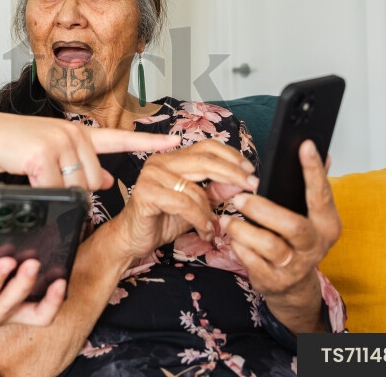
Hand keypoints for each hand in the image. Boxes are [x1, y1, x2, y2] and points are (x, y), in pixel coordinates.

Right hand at [0, 112, 180, 190]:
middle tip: (50, 181)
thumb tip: (103, 181)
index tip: (175, 141)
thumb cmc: (17, 145)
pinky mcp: (43, 155)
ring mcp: (60, 143)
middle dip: (75, 191)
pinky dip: (41, 193)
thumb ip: (80, 165)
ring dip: (57, 193)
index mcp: (79, 134)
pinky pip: (53, 190)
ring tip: (37, 178)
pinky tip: (29, 180)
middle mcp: (74, 134)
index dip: (149, 141)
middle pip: (92, 180)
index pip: (120, 137)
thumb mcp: (53, 153)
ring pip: (75, 188)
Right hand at [114, 139, 257, 260]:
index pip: (206, 146)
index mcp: (172, 158)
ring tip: (214, 226)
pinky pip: (183, 203)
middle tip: (252, 186)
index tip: (250, 170)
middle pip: (204, 160)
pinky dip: (199, 218)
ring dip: (211, 211)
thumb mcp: (197, 204)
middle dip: (233, 173)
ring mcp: (151, 175)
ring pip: (195, 187)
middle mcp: (160, 161)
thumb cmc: (162, 219)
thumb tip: (241, 180)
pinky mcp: (145, 193)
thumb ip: (216, 190)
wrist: (133, 238)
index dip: (231, 156)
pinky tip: (205, 229)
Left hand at [219, 140, 340, 329]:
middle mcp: (315, 246)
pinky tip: (233, 238)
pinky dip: (239, 247)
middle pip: (293, 226)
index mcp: (326, 224)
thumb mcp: (309, 216)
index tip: (305, 146)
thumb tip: (324, 153)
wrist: (293, 287)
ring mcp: (295, 266)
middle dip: (263, 210)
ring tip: (228, 220)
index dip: (314, 170)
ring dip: (243, 230)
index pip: (322, 195)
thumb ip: (313, 187)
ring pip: (269, 245)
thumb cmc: (297, 241)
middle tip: (239, 198)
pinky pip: (252, 261)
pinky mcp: (274, 280)